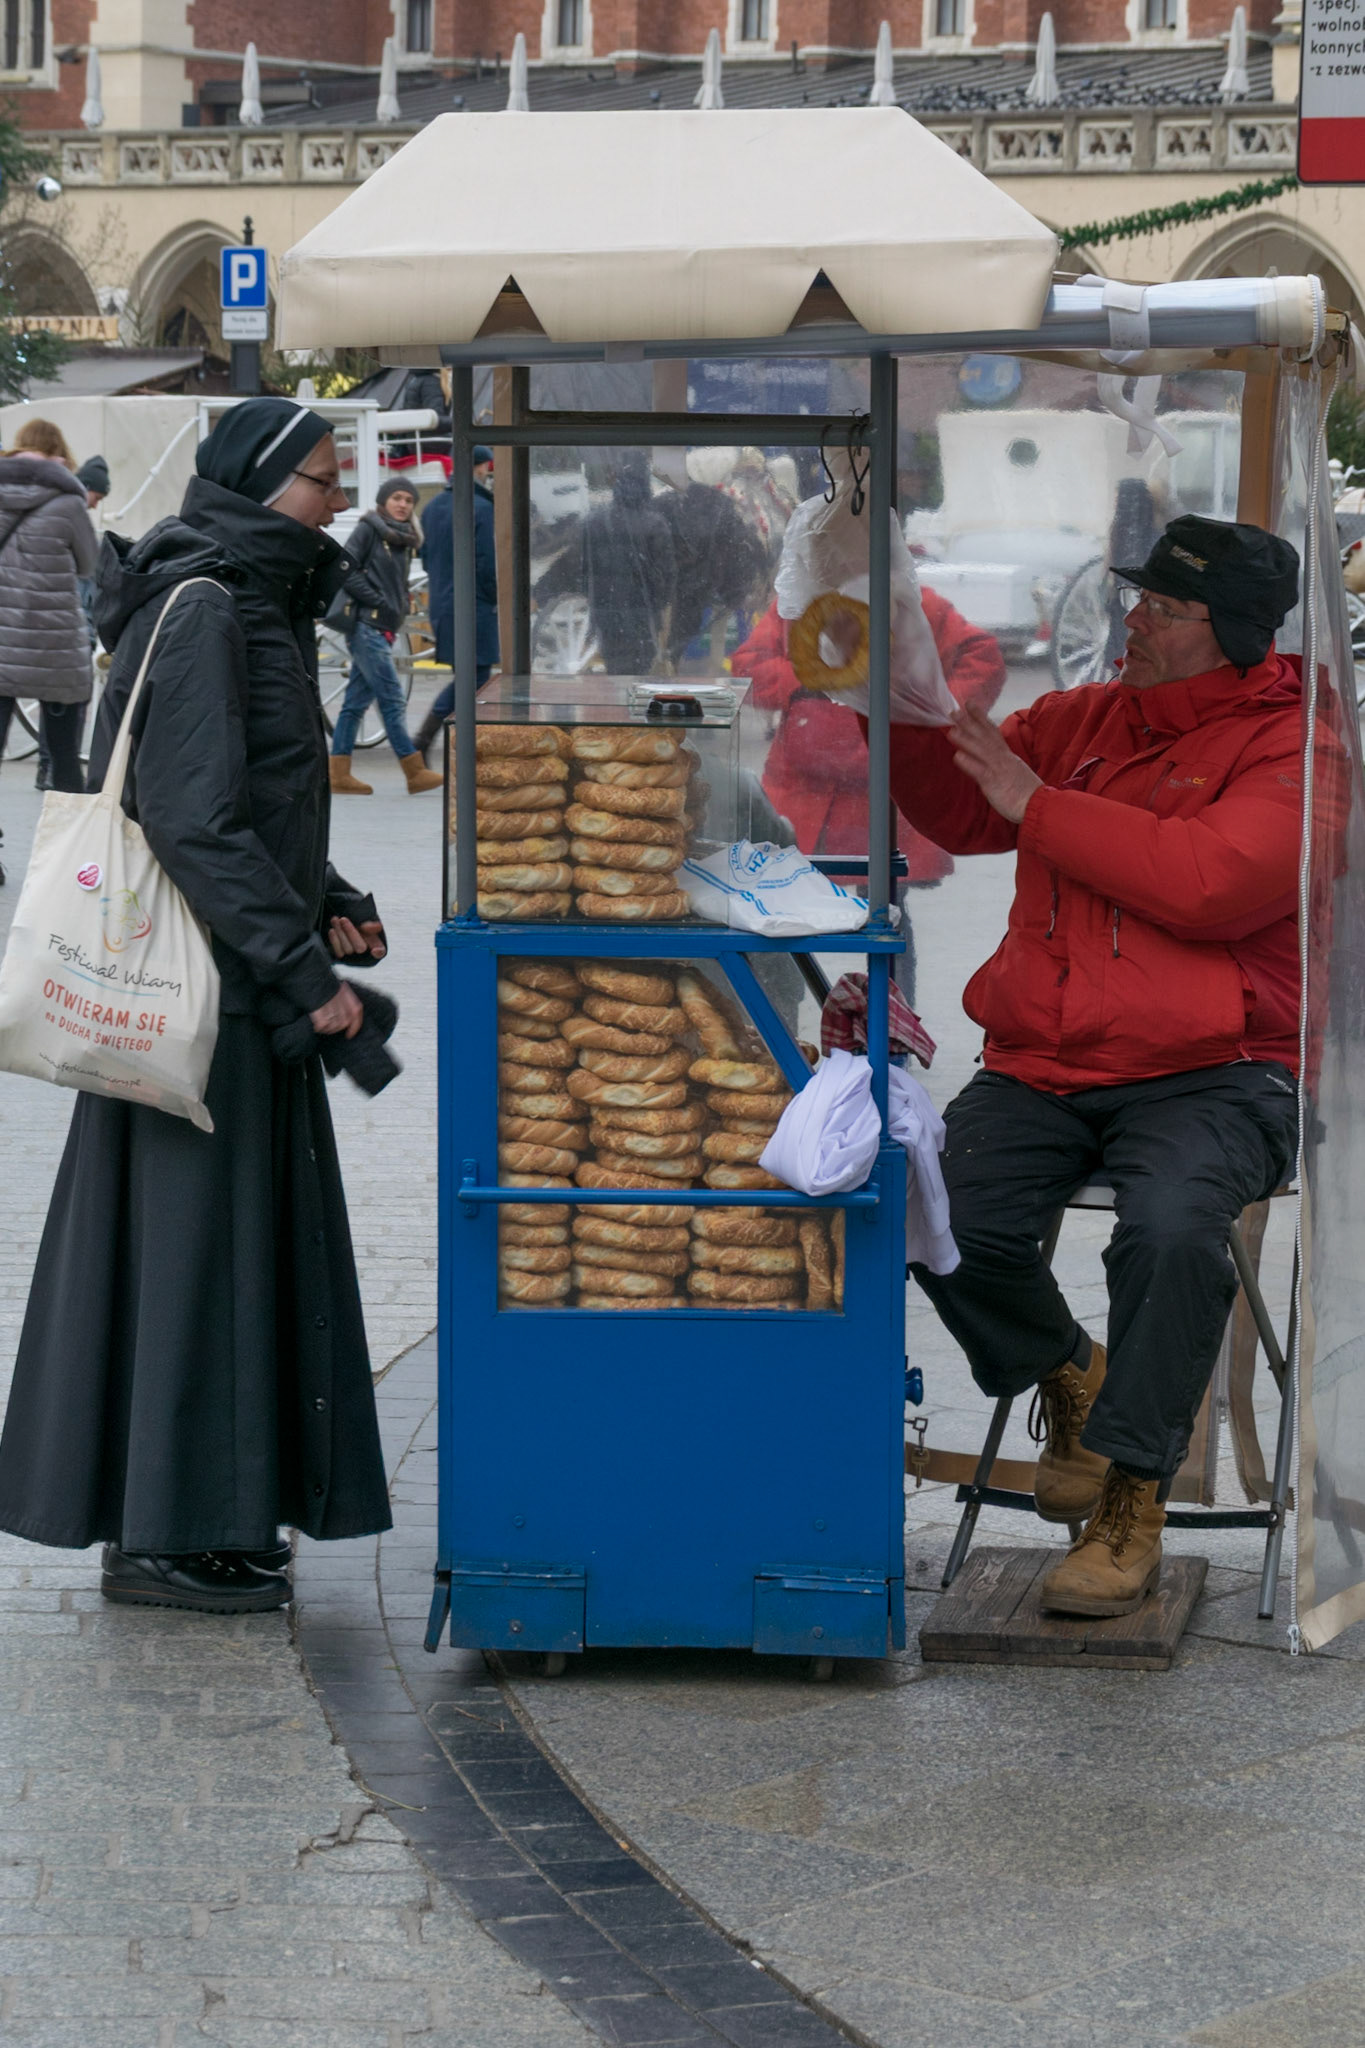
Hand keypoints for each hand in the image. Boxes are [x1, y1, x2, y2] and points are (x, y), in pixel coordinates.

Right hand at [311, 983, 362, 1038]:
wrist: (306, 970)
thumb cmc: (318, 979)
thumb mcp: (334, 985)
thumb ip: (342, 998)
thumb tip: (345, 1016)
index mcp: (345, 990)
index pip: (357, 1011)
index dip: (355, 1026)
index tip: (350, 1034)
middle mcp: (339, 997)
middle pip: (345, 1021)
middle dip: (337, 1028)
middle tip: (330, 1028)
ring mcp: (329, 1002)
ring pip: (334, 1025)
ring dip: (328, 1029)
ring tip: (322, 1026)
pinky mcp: (318, 1006)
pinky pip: (323, 1024)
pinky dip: (319, 1028)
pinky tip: (316, 1025)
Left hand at [328, 916, 385, 961]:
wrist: (345, 923)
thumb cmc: (360, 921)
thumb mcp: (368, 919)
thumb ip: (371, 923)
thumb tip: (369, 927)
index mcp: (378, 945)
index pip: (381, 951)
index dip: (378, 952)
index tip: (374, 951)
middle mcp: (368, 955)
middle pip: (360, 948)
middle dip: (351, 932)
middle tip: (343, 919)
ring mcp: (354, 958)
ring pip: (348, 949)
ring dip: (340, 933)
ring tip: (335, 919)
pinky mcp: (343, 958)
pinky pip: (339, 952)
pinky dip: (334, 940)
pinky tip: (332, 930)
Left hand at [949, 703, 1040, 822]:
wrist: (1040, 806)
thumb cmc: (1028, 794)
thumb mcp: (1016, 773)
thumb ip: (1004, 765)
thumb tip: (993, 762)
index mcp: (1008, 756)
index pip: (993, 733)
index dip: (981, 718)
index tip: (969, 705)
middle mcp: (1004, 759)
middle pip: (985, 736)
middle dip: (969, 723)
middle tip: (954, 711)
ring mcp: (999, 770)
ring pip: (981, 750)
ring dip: (965, 740)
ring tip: (951, 730)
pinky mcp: (995, 784)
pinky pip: (980, 772)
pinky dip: (969, 764)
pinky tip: (957, 757)